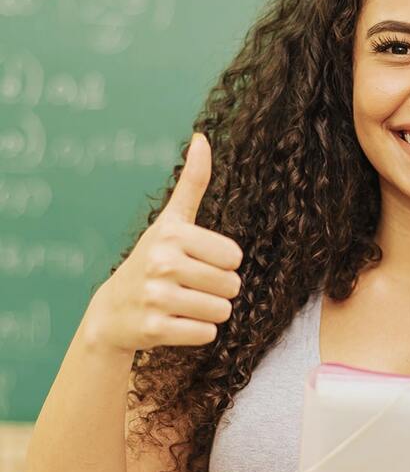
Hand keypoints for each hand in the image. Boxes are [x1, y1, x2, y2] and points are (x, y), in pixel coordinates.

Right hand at [88, 132, 243, 352]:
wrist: (112, 311)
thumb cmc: (151, 261)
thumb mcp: (170, 222)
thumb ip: (192, 183)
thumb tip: (203, 137)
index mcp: (173, 234)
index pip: (234, 256)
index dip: (222, 263)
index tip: (196, 262)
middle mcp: (163, 263)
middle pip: (232, 285)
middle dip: (218, 290)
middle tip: (190, 287)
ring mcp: (157, 298)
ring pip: (222, 311)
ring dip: (209, 312)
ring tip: (184, 304)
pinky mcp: (155, 328)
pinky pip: (207, 334)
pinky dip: (197, 332)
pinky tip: (176, 322)